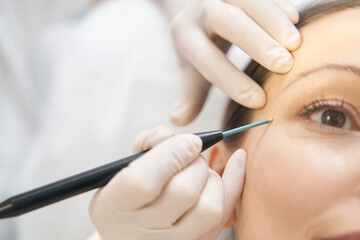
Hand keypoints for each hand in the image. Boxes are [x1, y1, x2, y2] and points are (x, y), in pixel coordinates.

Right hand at [88, 126, 245, 239]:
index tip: (187, 141)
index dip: (171, 155)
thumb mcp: (121, 167)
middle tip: (190, 153)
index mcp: (116, 205)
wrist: (132, 231)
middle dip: (194, 162)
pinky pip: (225, 215)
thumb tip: (175, 137)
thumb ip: (147, 144)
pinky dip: (235, 183)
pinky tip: (237, 160)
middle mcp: (144, 228)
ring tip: (198, 170)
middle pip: (183, 192)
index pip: (144, 182)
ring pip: (209, 208)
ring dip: (212, 177)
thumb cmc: (128, 194)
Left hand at [166, 0, 300, 124]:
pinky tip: (295, 20)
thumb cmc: (197, 42)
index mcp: (186, 35)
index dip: (231, 80)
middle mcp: (201, 10)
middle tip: (283, 66)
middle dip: (256, 43)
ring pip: (248, 2)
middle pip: (226, 22)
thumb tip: (178, 120)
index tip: (258, 100)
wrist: (193, 3)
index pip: (207, 59)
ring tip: (295, 45)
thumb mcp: (189, 66)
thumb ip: (189, 94)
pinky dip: (279, 4)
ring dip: (273, 21)